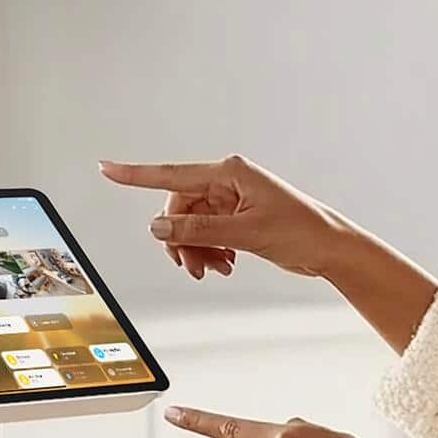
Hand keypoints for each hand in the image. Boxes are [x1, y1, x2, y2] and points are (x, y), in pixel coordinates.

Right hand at [98, 154, 355, 280]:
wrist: (331, 248)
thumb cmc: (300, 231)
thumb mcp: (245, 233)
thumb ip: (199, 231)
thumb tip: (158, 228)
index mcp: (229, 172)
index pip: (172, 174)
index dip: (135, 174)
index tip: (106, 168)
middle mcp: (227, 181)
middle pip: (180, 210)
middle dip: (181, 240)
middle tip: (192, 267)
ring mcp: (232, 199)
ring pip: (192, 226)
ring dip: (196, 250)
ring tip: (213, 269)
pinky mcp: (238, 216)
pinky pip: (207, 233)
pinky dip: (209, 251)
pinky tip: (225, 265)